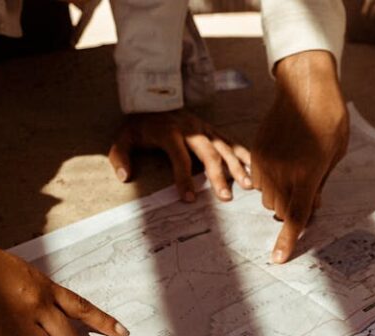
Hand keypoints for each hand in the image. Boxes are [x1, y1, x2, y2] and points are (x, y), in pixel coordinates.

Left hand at [108, 109, 251, 201]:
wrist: (154, 99)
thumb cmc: (140, 125)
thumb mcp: (123, 138)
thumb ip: (120, 157)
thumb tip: (124, 177)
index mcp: (169, 133)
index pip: (179, 157)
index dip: (184, 179)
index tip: (189, 199)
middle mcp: (191, 129)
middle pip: (208, 154)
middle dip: (218, 176)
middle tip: (225, 198)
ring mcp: (204, 128)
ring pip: (224, 147)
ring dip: (237, 167)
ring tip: (248, 186)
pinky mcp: (212, 129)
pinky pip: (231, 141)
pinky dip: (244, 155)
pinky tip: (253, 169)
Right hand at [251, 51, 348, 263]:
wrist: (304, 87)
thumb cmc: (329, 118)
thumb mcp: (334, 154)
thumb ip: (320, 184)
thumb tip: (311, 206)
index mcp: (307, 174)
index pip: (296, 217)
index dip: (288, 240)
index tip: (279, 258)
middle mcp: (282, 171)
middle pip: (281, 210)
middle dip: (293, 210)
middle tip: (309, 191)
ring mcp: (266, 162)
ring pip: (268, 198)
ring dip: (281, 196)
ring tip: (296, 173)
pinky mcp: (256, 152)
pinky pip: (258, 181)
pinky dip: (271, 181)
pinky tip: (284, 162)